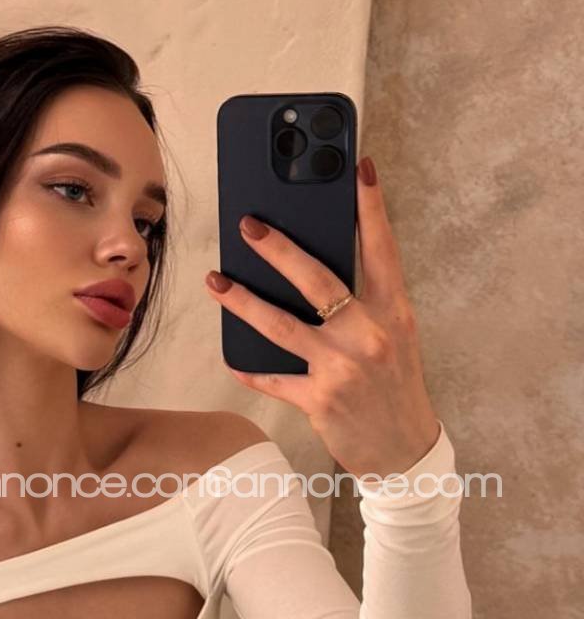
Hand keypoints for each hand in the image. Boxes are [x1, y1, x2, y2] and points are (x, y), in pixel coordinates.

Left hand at [205, 156, 440, 478]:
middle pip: (318, 280)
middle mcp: (369, 334)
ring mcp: (342, 367)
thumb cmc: (394, 386)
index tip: (358, 167)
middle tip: (248, 224)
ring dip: (242, 301)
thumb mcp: (394, 336)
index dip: (370, 207)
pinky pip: (273, 378)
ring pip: (281, 325)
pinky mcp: (319, 399)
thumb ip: (365, 303)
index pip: (382, 249)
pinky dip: (250, 368)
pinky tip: (231, 356)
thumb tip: (313, 267)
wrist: (403, 451)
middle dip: (279, 249)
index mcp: (393, 311)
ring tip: (215, 281)